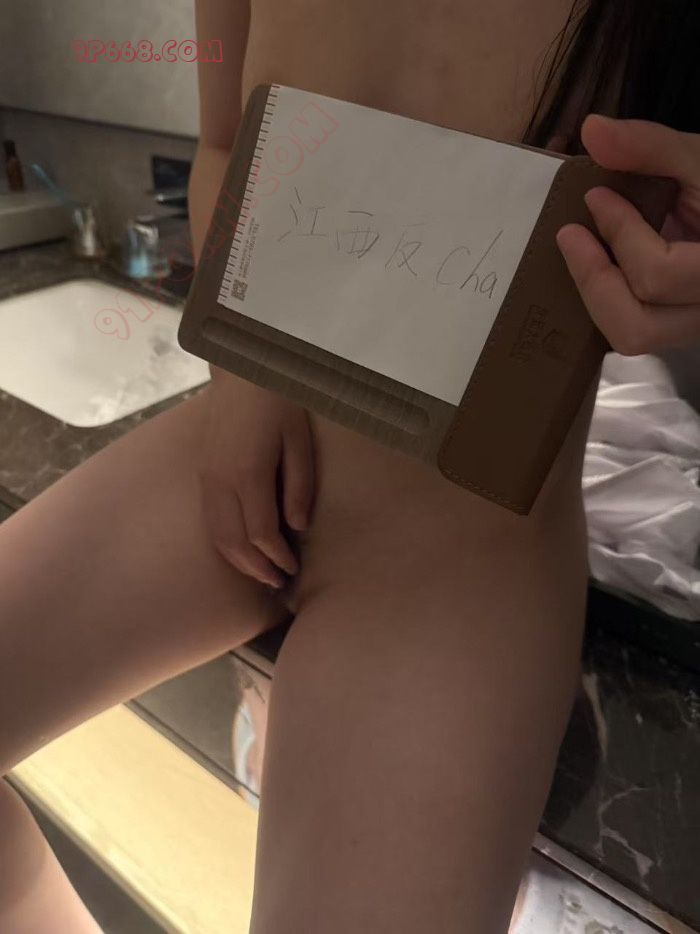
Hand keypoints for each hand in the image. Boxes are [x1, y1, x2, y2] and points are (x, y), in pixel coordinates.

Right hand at [198, 370, 314, 588]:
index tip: (294, 569)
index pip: (261, 533)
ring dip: (237, 561)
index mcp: (249, 473)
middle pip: (234, 542)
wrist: (241, 370)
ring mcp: (207, 477)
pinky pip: (209, 519)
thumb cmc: (278, 402)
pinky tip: (241, 549)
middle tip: (277, 583)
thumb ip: (299, 487)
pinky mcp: (203, 473)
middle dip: (256, 568)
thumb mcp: (300, 441)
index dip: (278, 557)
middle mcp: (221, 481)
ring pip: (216, 534)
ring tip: (259, 574)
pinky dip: (224, 542)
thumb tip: (297, 527)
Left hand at [556, 115, 699, 353]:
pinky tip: (601, 268)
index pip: (659, 274)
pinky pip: (632, 333)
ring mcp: (692, 328)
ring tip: (585, 253)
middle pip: (638, 327)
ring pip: (632, 340)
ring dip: (597, 296)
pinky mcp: (674, 330)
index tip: (595, 198)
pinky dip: (610, 302)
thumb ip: (651, 147)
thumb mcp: (698, 157)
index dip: (620, 234)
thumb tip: (593, 131)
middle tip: (571, 236)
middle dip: (595, 281)